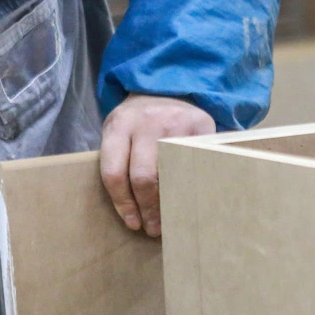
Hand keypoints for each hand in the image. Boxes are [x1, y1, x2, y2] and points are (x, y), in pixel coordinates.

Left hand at [99, 93, 213, 238]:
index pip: (114, 173)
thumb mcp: (119, 131)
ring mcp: (175, 122)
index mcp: (119, 126)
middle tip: (152, 228)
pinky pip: (194, 163)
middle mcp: (146, 122)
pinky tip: (189, 197)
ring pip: (172, 173)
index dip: (123, 204)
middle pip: (144, 177)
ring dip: (170, 202)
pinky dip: (192, 184)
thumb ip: (119, 160)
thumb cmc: (137, 121)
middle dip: (148, 209)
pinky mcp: (199, 125)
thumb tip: (131, 210)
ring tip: (170, 219)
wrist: (165, 87)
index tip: (132, 223)